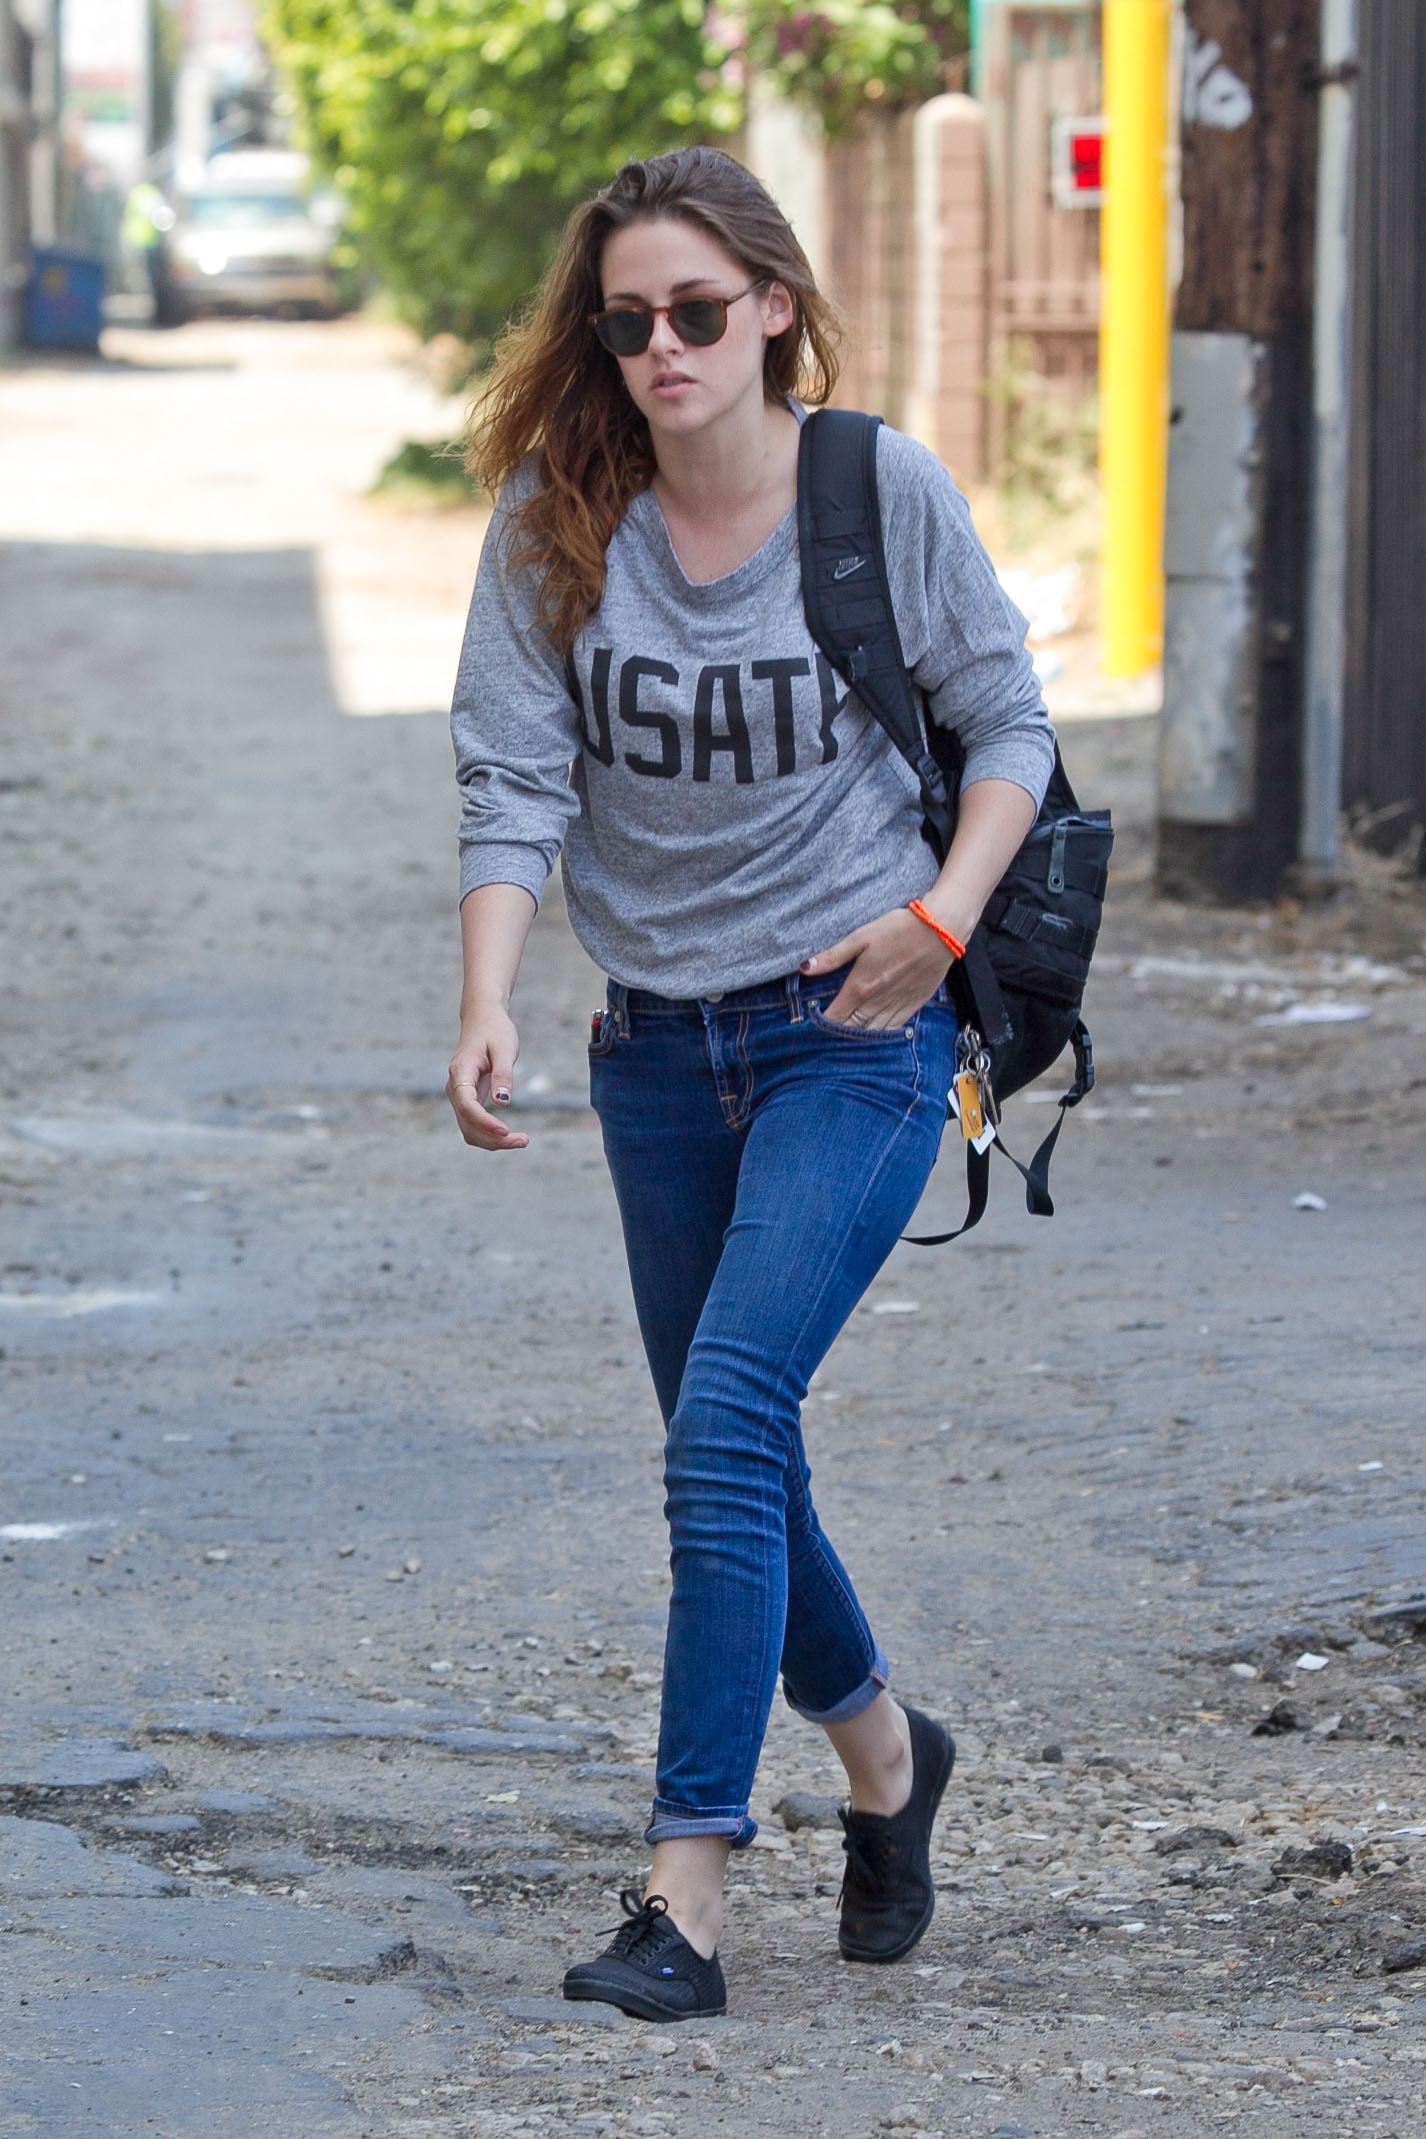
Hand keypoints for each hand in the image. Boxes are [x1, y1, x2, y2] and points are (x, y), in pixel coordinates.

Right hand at [446, 1006, 528, 1150]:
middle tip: (524, 1140)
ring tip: (522, 1141)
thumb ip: (503, 1074)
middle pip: (467, 1124)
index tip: (505, 1130)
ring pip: (469, 1129)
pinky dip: (490, 1135)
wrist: (483, 1019)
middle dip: (492, 1138)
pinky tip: (511, 1136)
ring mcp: (460, 1096)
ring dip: (492, 1141)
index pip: (466, 1104)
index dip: (484, 1121)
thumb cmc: (495, 1030)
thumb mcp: (504, 1047)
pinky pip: (474, 1125)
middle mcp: (455, 1087)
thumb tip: (503, 1103)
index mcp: (461, 1072)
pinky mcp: (468, 1100)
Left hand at [801, 907, 951, 1028]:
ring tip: (847, 1041)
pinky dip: (881, 1035)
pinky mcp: (913, 1005)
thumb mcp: (860, 937)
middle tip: (827, 1038)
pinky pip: (893, 1029)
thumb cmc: (898, 929)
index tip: (813, 1026)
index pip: (835, 1017)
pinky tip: (874, 1036)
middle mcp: (876, 1002)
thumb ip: (832, 956)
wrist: (939, 931)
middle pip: (851, 1030)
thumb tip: (805, 968)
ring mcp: (896, 1006)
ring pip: (872, 1033)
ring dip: (858, 1039)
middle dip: (838, 1035)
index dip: (822, 1024)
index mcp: (860, 986)